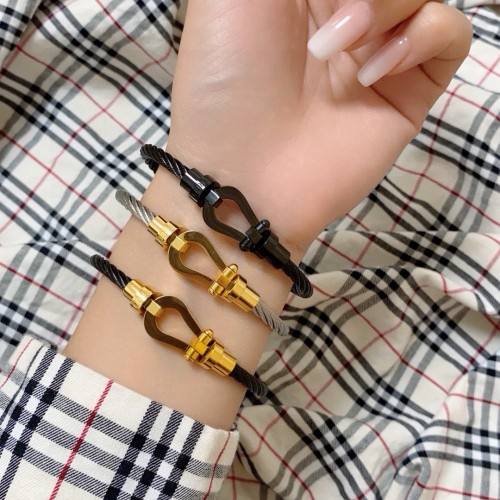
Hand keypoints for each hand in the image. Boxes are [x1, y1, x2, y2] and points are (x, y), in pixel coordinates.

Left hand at [166, 0, 471, 253]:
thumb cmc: (224, 76)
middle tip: (326, 27)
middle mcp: (345, 15)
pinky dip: (424, 36)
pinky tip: (373, 73)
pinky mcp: (407, 92)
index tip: (315, 1)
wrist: (241, 171)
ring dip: (387, 4)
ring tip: (339, 48)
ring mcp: (379, 53)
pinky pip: (451, 36)